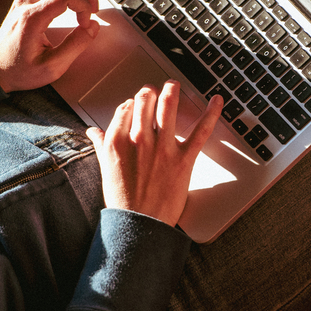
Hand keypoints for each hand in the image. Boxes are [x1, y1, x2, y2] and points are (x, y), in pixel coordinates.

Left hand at [0, 0, 99, 92]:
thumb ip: (76, 46)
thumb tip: (93, 26)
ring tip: (84, 4)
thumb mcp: (52, 67)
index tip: (85, 24)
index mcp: (32, 18)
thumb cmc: (21, 70)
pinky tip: (73, 1)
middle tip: (92, 9)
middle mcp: (27, 0)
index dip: (85, 6)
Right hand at [86, 81, 223, 225]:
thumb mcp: (105, 169)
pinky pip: (201, 130)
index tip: (136, 104)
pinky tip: (217, 100)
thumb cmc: (123, 200)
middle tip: (155, 91)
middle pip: (145, 100)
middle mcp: (139, 139)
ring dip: (171, 90)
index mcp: (117, 141)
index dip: (132, 103)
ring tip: (173, 85)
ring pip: (168, 105)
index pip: (125, 107)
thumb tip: (92, 131)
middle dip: (150, 92)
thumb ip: (101, 145)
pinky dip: (212, 113)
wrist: (140, 224)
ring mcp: (162, 147)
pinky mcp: (184, 158)